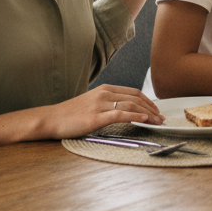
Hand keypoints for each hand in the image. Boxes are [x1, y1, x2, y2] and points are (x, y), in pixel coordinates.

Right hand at [46, 85, 164, 137]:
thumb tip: (125, 110)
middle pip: (136, 98)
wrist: (50, 119)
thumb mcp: (92, 102)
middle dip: (152, 108)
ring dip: (148, 114)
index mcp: (105, 89)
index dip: (148, 101)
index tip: (157, 109)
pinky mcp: (96, 117)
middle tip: (161, 117)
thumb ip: (108, 103)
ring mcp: (100, 105)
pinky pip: (120, 114)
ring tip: (157, 121)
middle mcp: (104, 94)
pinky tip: (144, 119)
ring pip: (131, 106)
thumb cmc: (70, 114)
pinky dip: (135, 116)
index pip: (134, 92)